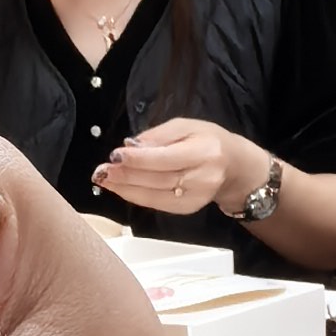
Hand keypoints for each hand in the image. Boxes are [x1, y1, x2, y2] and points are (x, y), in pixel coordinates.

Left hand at [93, 116, 235, 216]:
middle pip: (157, 180)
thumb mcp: (186, 126)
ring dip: (125, 189)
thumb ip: (158, 135)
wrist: (233, 166)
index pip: (165, 159)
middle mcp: (202, 178)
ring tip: (104, 180)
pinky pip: (157, 204)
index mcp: (204, 152)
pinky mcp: (188, 209)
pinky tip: (120, 189)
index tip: (115, 155)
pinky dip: (136, 196)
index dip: (138, 159)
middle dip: (126, 175)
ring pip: (154, 196)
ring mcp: (196, 197)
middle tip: (101, 170)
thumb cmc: (208, 140)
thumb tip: (131, 146)